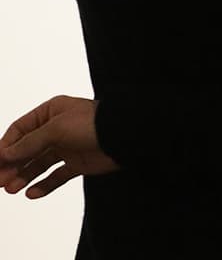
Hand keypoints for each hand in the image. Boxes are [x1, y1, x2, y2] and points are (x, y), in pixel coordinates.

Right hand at [0, 96, 118, 198]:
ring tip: (11, 189)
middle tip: (0, 181)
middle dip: (12, 164)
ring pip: (39, 163)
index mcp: (51, 112)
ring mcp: (67, 146)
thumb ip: (29, 143)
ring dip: (24, 176)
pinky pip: (56, 176)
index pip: (20, 130)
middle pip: (27, 149)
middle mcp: (57, 129)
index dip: (5, 146)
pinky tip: (31, 193)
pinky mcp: (78, 163)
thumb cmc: (93, 124)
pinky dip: (44, 185)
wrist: (125, 137)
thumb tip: (4, 153)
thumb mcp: (55, 130)